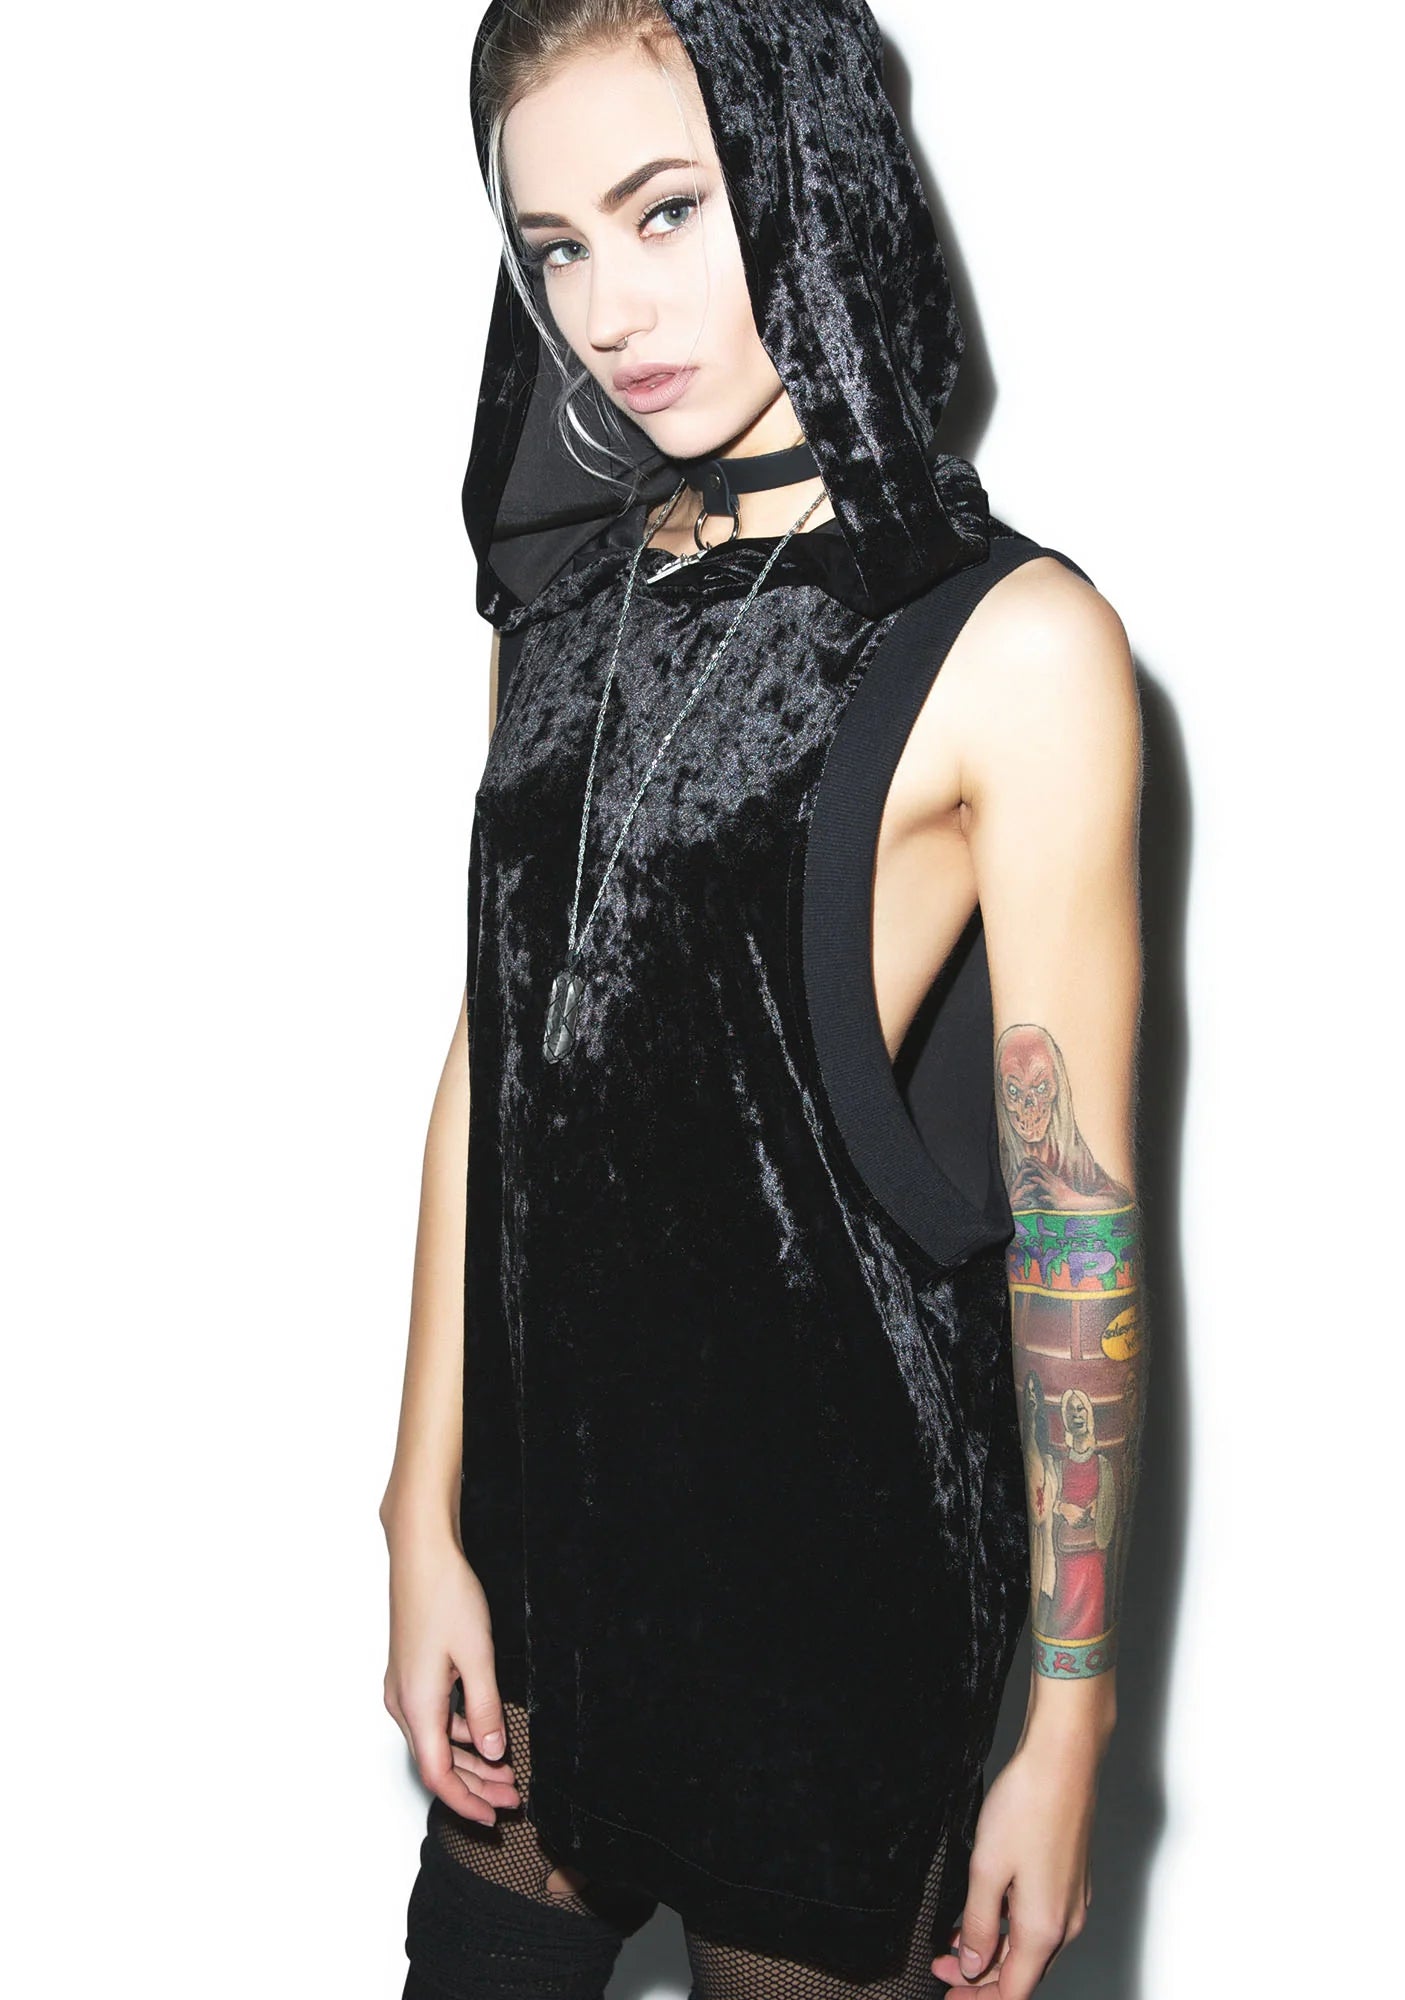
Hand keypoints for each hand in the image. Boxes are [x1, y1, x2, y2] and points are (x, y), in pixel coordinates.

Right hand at [382, 1528, 521, 1824]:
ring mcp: (403, 1687)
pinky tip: (487, 1732)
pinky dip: (460, 1733)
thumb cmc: (447, 1596)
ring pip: (436, 1740)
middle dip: (475, 1785)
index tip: (493, 1816)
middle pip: (437, 1762)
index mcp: (417, 1705)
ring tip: (506, 1772)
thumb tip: (494, 1754)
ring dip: (470, 1759)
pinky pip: (434, 1718)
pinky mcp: (410, 1673)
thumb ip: (486, 1709)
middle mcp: (402, 1702)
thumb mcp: (478, 1656)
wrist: (422, 1554)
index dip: (465, 1801)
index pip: (437, 1774)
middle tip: (511, 1798)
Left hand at [930, 1735, 1095, 1994]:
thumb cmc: (1029, 1805)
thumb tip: (972, 1964)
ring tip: (954, 1941)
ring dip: (993, 1951)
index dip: (977, 1998)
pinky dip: (1008, 1927)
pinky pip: (1038, 1920)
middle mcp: (1066, 1922)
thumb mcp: (986, 1868)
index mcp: (1044, 1929)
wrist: (1063, 1760)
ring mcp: (1071, 1900)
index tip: (949, 1994)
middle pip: (1022, 1973)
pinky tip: (985, 1912)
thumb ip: (977, 1923)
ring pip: (1030, 1946)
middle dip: (981, 1977)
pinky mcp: (1070, 1879)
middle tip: (942, 1969)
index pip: (1012, 1991)